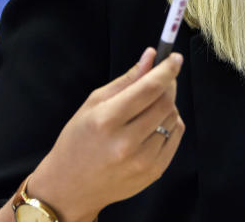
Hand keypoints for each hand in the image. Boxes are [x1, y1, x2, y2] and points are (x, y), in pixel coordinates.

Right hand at [25, 47, 184, 221]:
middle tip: (163, 78)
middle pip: (165, 103)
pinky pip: (175, 137)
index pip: (149, 89)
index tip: (175, 58)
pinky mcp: (154, 173)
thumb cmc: (77, 141)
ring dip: (167, 105)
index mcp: (107, 121)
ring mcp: (143, 161)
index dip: (167, 70)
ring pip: (173, 118)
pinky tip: (153, 125)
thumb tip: (151, 56)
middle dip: (169, 84)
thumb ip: (126, 80)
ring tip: (148, 108)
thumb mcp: (93, 104)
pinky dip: (170, 124)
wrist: (69, 188)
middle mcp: (127, 143)